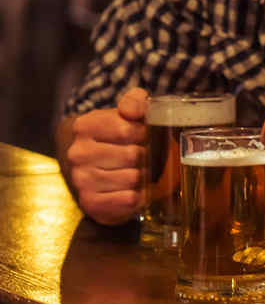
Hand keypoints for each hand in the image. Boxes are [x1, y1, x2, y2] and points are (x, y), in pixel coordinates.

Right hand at [64, 88, 148, 224]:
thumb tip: (133, 110)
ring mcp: (80, 178)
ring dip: (144, 176)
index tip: (143, 136)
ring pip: (132, 178)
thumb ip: (135, 101)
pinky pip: (128, 199)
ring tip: (140, 171)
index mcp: (85, 126)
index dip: (144, 134)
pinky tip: (134, 188)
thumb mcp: (129, 112)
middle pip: (132, 155)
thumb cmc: (121, 136)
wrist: (100, 165)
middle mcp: (77, 153)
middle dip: (147, 156)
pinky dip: (139, 195)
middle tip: (145, 156)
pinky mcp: (89, 201)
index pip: (126, 130)